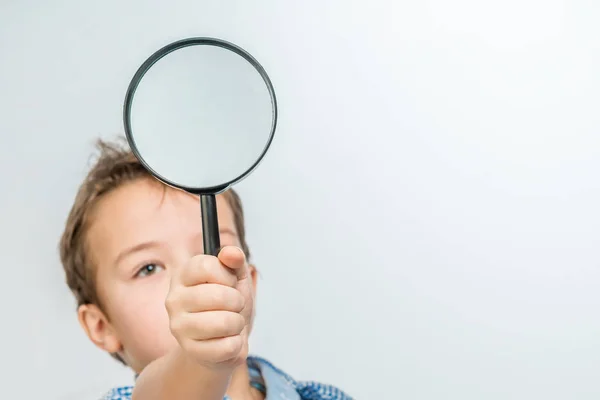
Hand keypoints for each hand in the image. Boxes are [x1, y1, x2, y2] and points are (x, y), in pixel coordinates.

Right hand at [165, 246, 253, 370]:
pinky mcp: (190, 350)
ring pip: (224, 322)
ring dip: (237, 323)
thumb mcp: (236, 277)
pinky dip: (235, 343)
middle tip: (233, 306)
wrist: (223, 340)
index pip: (206, 266)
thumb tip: (231, 252)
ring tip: (231, 323)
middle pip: (218, 295)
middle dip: (237, 301)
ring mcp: (179, 326)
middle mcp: (174, 299)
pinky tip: (225, 340)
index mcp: (183, 275)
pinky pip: (227, 345)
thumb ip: (235, 260)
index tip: (229, 282)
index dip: (227, 275)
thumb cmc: (228, 304)